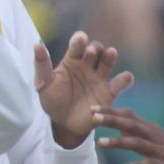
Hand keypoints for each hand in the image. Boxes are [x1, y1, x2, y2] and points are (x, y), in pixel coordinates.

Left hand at [37, 31, 134, 147]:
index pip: (78, 45)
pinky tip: (127, 77)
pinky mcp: (108, 93)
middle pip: (96, 50)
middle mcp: (88, 66)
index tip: (80, 40)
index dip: (80, 40)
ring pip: (108, 62)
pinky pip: (119, 84)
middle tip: (91, 52)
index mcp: (72, 60)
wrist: (64, 124)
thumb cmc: (53, 101)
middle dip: (95, 48)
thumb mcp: (44, 84)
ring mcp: (99, 78)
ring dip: (110, 56)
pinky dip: (124, 80)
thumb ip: (42, 65)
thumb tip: (37, 44)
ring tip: (111, 53)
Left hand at [92, 107, 163, 163]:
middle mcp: (155, 136)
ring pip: (137, 143)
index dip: (111, 112)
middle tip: (94, 118)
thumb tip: (119, 129)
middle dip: (112, 120)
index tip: (93, 109)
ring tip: (100, 144)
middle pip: (131, 125)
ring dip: (118, 142)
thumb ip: (137, 134)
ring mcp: (160, 151)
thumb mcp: (154, 141)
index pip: (129, 116)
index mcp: (151, 129)